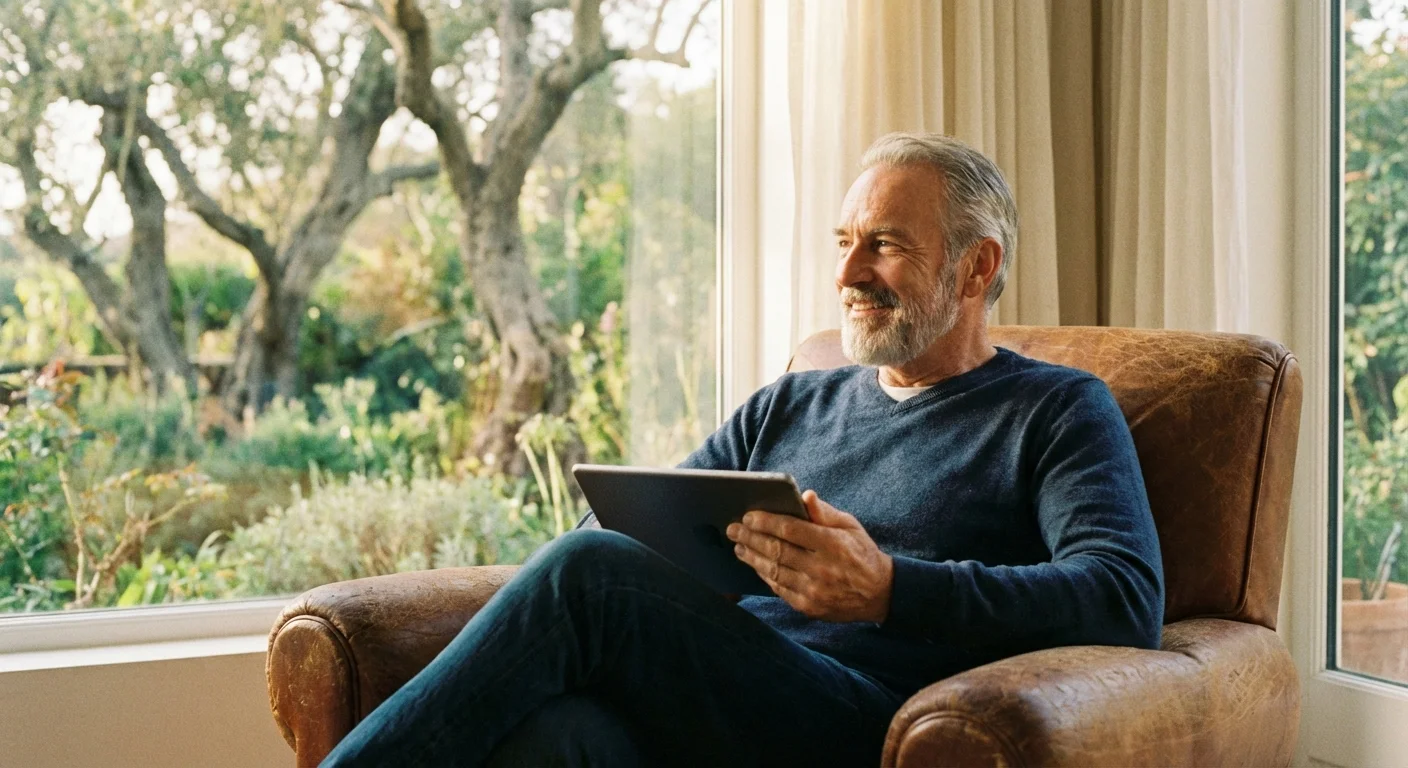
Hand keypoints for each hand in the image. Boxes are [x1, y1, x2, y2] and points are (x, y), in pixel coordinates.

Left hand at [726, 490, 892, 622]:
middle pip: (776, 550)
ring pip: (773, 570)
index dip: (765, 521)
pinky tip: (755, 564)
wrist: (879, 594)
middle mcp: (821, 568)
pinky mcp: (808, 606)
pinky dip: (764, 575)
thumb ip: (824, 513)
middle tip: (733, 529)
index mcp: (832, 544)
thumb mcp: (850, 526)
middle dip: (750, 538)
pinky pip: (779, 589)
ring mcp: (813, 590)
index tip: (748, 516)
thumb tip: (805, 495)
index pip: (790, 529)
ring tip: (739, 546)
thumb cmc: (862, 553)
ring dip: (752, 557)